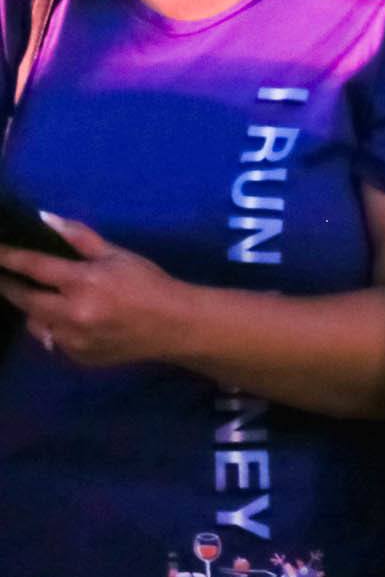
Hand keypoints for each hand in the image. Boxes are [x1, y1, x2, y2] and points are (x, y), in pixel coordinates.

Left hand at [0, 214, 188, 368]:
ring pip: (34, 324)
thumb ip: (80, 239)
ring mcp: (72, 340)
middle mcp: (72, 314)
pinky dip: (54, 328)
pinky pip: (52, 341)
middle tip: (3, 278)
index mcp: (84, 282)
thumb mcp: (119, 255)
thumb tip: (45, 219)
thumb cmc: (150, 283)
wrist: (175, 325)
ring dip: (34, 310)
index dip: (9, 258)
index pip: (34, 267)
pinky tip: (70, 320)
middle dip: (9, 287)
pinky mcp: (77, 357)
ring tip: (42, 299)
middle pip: (24, 299)